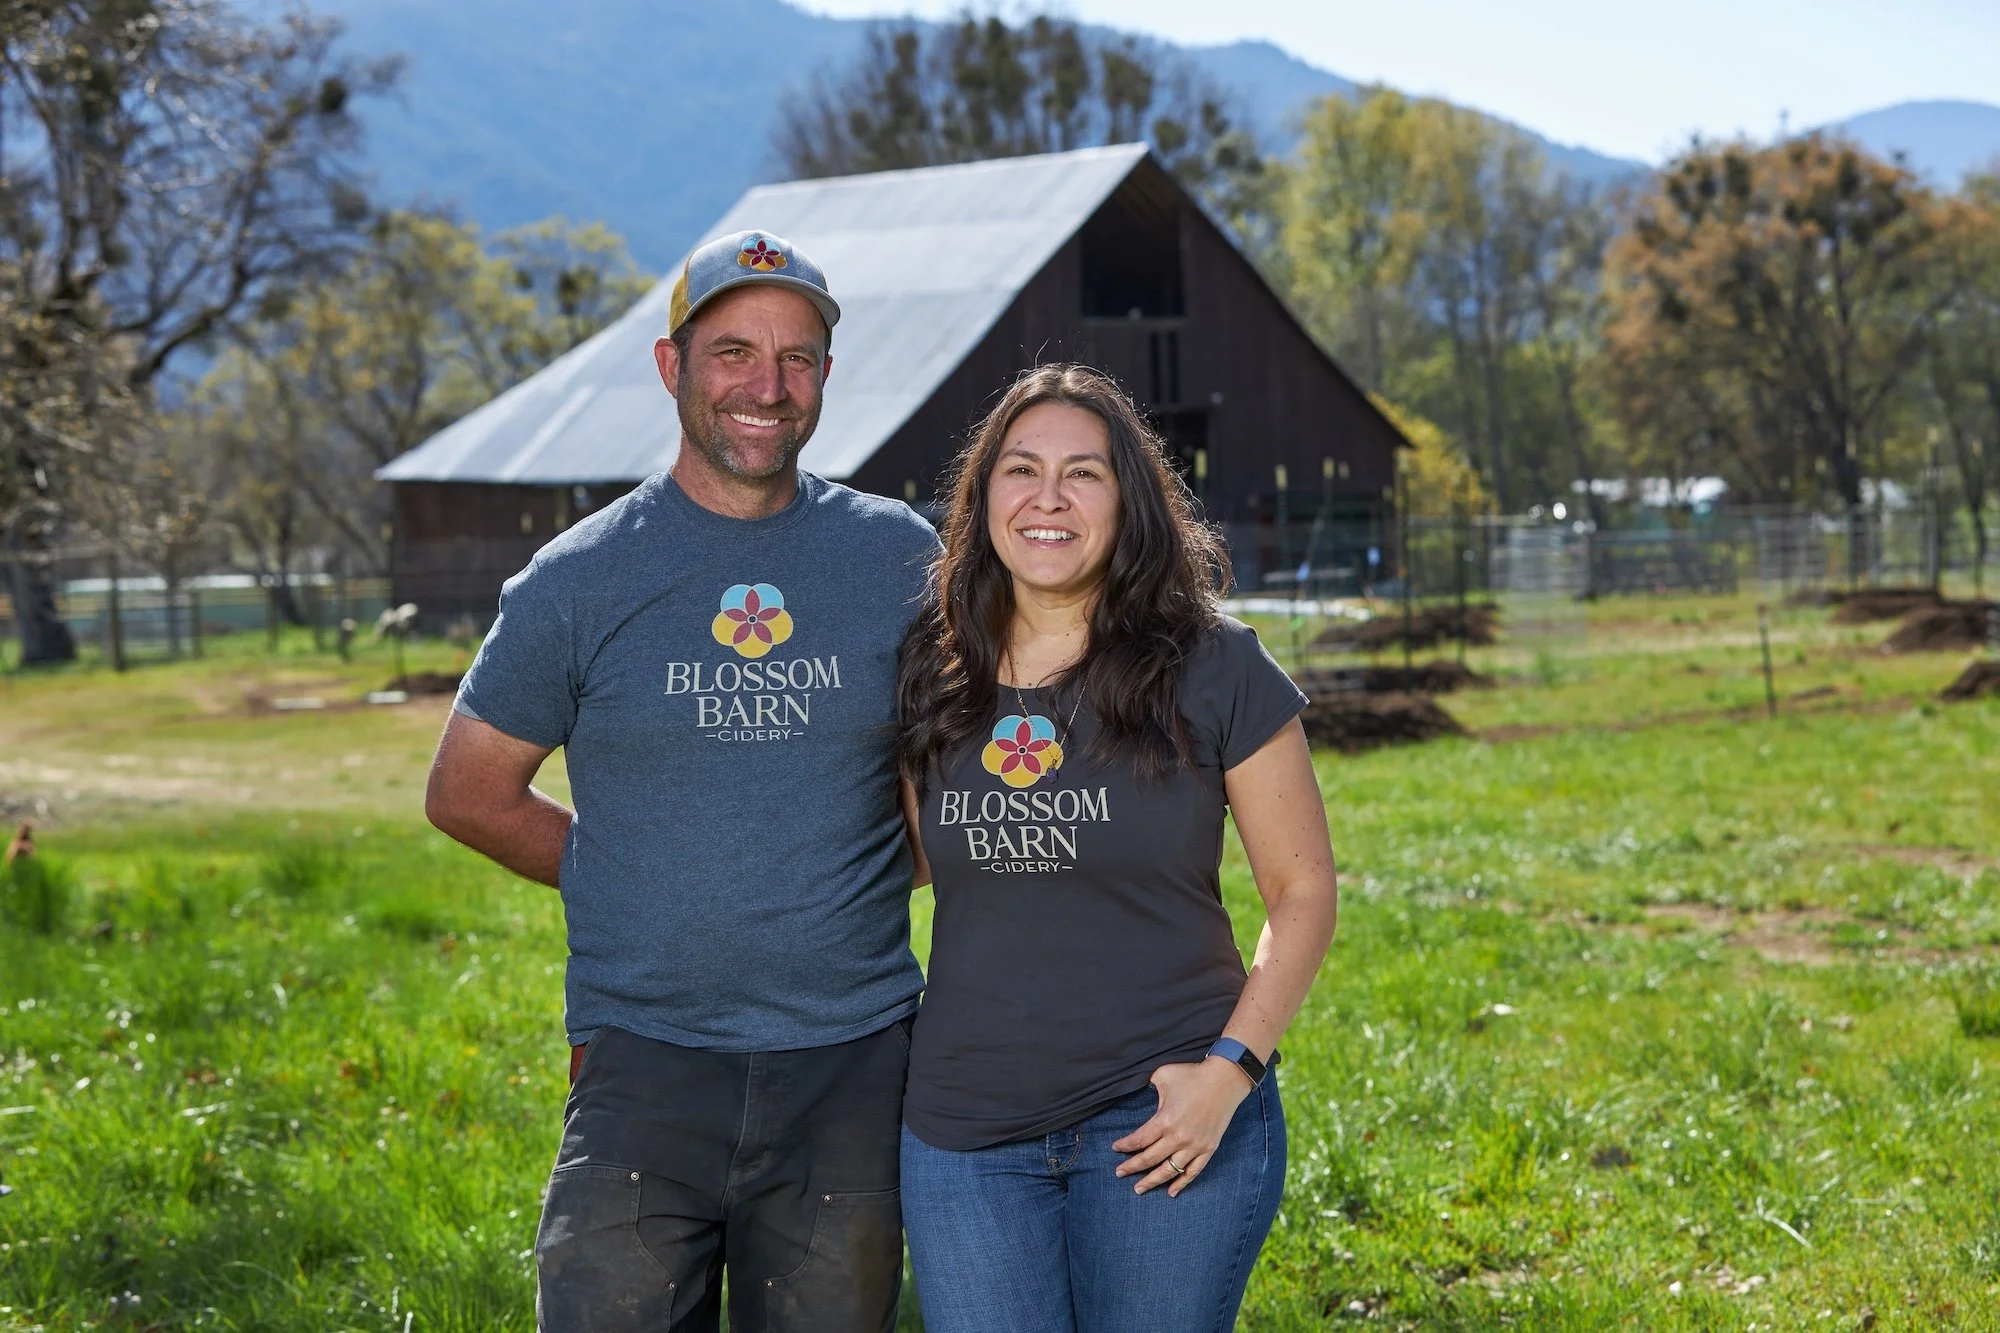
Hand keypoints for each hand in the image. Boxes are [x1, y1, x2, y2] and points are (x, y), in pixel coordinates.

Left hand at [1113, 1057, 1252, 1196]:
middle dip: (1132, 1167)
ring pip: (1169, 1171)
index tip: (1115, 1148)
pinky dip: (1181, 1183)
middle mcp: (1178, 1138)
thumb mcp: (1162, 1075)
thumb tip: (1137, 1089)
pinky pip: (1193, 1172)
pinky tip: (1171, 1192)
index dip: (1125, 1146)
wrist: (1225, 1079)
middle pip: (1150, 1159)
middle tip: (1119, 1173)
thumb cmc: (1192, 1075)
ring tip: (1139, 1189)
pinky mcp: (1208, 1149)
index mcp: (1164, 1121)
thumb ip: (1147, 1085)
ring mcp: (1194, 1146)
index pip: (1139, 1140)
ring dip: (1152, 1181)